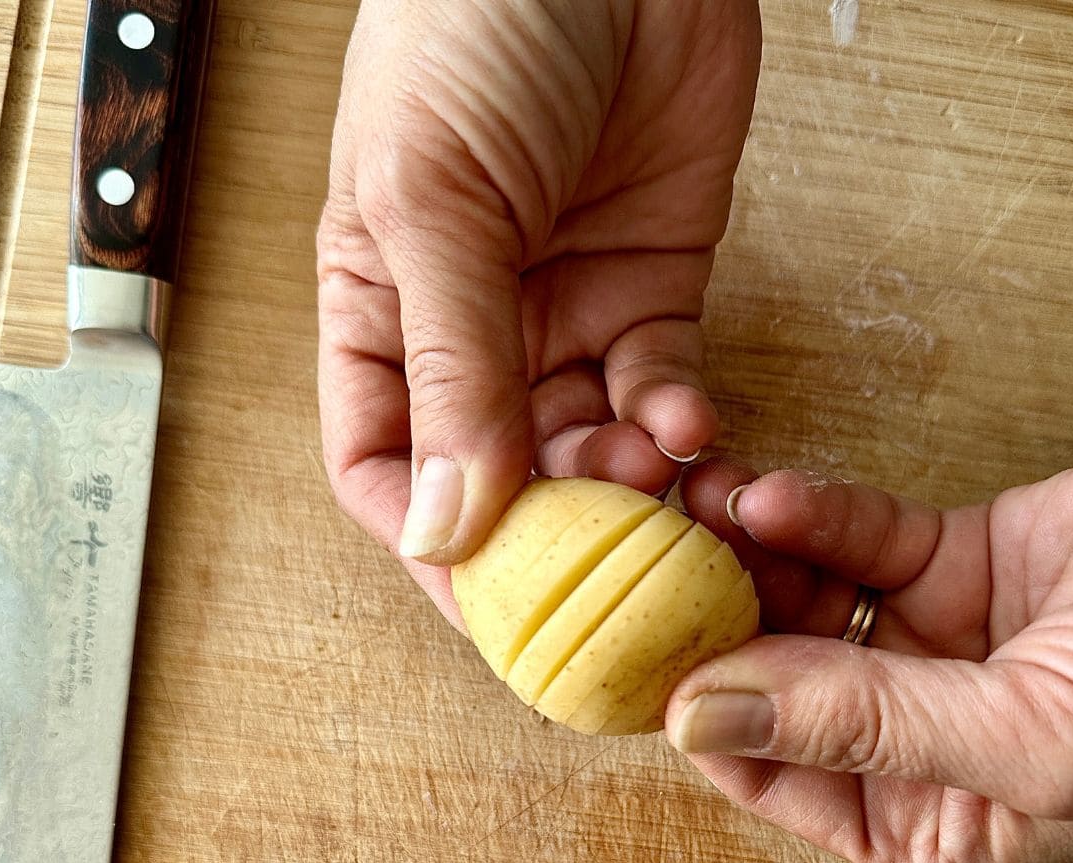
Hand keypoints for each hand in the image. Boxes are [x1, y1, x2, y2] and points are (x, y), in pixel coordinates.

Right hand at [317, 0, 760, 622]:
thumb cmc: (475, 26)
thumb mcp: (434, 203)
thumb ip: (449, 368)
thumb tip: (444, 523)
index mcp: (382, 312)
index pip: (384, 463)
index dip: (428, 541)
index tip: (486, 597)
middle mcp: (471, 332)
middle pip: (499, 477)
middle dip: (550, 526)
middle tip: (600, 555)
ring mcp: (565, 318)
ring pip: (590, 449)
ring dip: (624, 484)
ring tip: (651, 479)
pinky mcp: (651, 297)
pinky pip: (664, 393)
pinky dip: (681, 424)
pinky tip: (691, 427)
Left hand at [666, 438, 1072, 862]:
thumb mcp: (1030, 736)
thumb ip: (861, 728)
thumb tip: (702, 723)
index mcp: (931, 820)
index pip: (776, 784)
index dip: (703, 725)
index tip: (634, 663)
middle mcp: (914, 738)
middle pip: (775, 682)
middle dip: (709, 624)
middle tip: (641, 568)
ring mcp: (930, 643)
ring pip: (801, 599)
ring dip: (743, 558)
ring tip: (687, 516)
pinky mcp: (952, 558)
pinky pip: (856, 536)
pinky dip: (811, 513)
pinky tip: (763, 493)